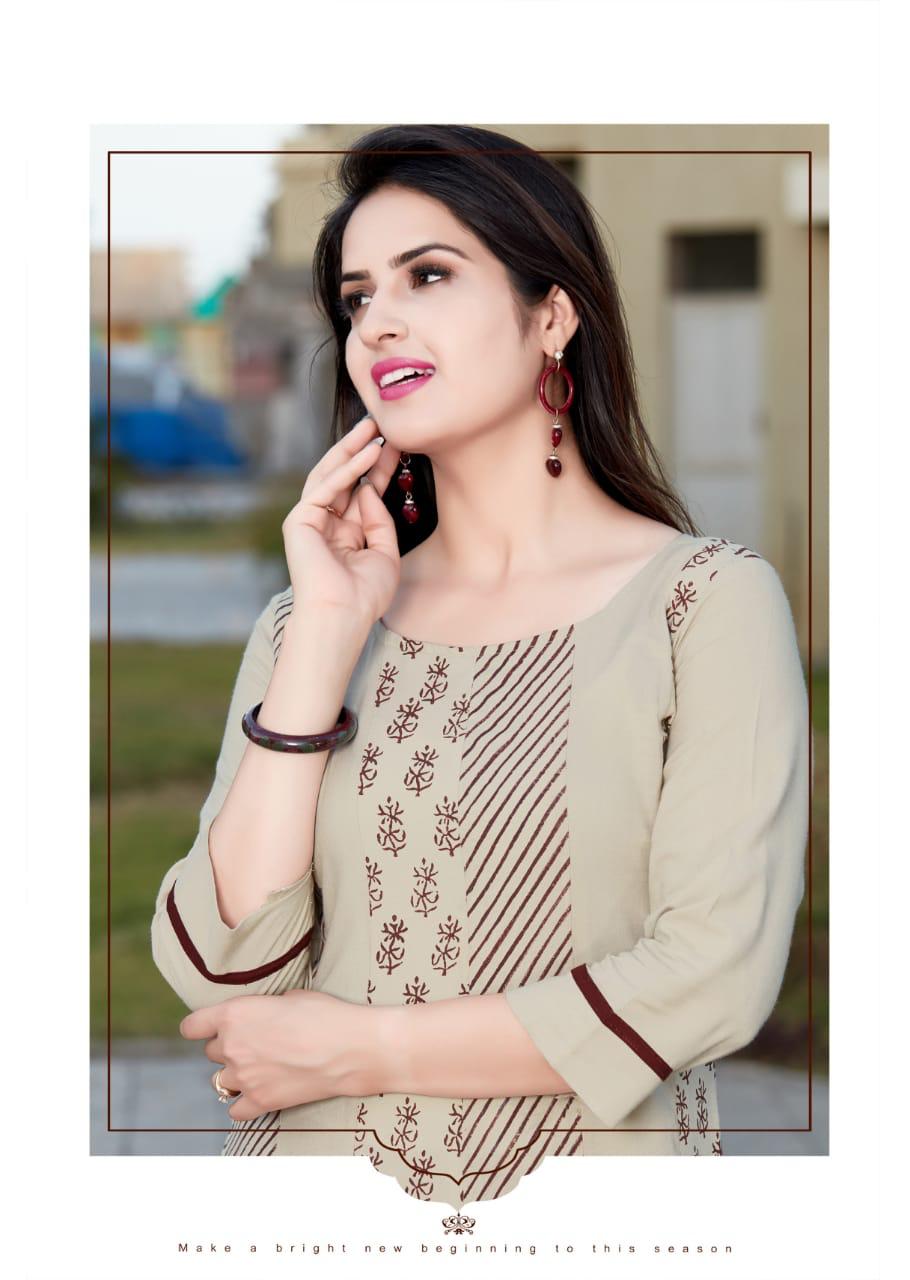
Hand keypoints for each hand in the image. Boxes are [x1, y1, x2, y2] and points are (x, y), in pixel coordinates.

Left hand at [179, 989, 379, 1122]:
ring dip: (235, 1074)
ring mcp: (244, 1077)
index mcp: (235, 1014)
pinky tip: (260, 1092)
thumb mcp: (289, 997)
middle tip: (257, 1044)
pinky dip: (244, 1103)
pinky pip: (234, 1109)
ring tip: (260, 1069)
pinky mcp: (260, 1101)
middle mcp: (232, 1046)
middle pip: (211, 1051)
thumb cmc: (325, 1015)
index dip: (200, 1027)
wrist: (351, 1048)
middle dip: (229, 1047)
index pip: (192, 1026)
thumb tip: (261, 1017)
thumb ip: (262, 1009)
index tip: (208, 1028)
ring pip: (220, 1080)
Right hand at [282, 415, 402, 631]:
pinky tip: (367, 454)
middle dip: (360, 451)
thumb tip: (369, 489)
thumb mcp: (385, 553)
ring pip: (329, 476)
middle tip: (379, 425)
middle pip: (344, 479)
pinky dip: (346, 470)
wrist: (342, 616)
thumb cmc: (364, 595)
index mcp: (346, 534)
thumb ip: (380, 519)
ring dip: (350, 450)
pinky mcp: (298, 521)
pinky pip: (324, 487)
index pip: (362, 492)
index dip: (378, 469)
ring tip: (372, 429)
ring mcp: (310, 521)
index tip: (396, 447)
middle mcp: (326, 524)